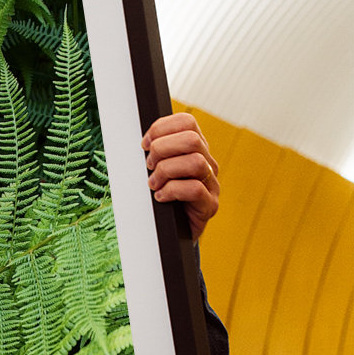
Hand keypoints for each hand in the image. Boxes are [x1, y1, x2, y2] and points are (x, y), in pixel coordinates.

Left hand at [142, 112, 219, 240]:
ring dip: (166, 171)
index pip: (187, 122)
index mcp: (195, 149)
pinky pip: (195, 189)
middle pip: (192, 139)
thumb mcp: (155, 169)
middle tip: (148, 166)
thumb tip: (142, 142)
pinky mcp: (210, 205)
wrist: (171, 232)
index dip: (161, 128)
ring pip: (195, 162)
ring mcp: (212, 184)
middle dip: (162, 149)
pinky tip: (160, 197)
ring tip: (153, 184)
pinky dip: (171, 191)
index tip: (144, 144)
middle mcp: (207, 163)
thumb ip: (154, 152)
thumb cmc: (161, 197)